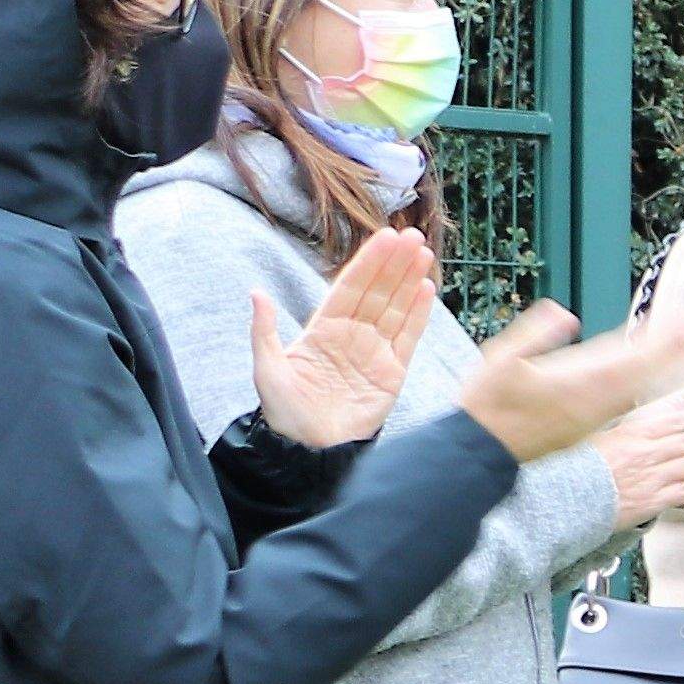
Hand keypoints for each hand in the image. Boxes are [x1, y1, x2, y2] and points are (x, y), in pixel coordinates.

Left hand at [246, 224, 443, 446]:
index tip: (384, 237)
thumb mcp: (267, 368)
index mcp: (323, 330)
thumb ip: (265, 330)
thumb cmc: (284, 411)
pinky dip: (419, 314)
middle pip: (378, 291)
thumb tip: (256, 292)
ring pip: (397, 308)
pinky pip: (409, 337)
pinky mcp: (393, 372)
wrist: (309, 448)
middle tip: (411, 235)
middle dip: (394, 263)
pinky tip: (427, 289)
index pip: (349, 287)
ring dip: (410, 280)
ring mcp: (375, 352)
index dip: (367, 262)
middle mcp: (353, 335)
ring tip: (423, 253)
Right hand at [452, 303, 683, 465]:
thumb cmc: (486, 405)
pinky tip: (648, 378)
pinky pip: (625, 405)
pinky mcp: (586, 429)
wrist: (479, 454)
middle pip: (645, 374)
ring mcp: (592, 419)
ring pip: (638, 390)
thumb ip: (535, 334)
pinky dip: (643, 387)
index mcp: (579, 384)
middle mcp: (594, 404)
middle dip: (672, 353)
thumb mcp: (501, 360)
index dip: (661, 340)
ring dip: (662, 370)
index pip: (632, 358)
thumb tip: (566, 313)